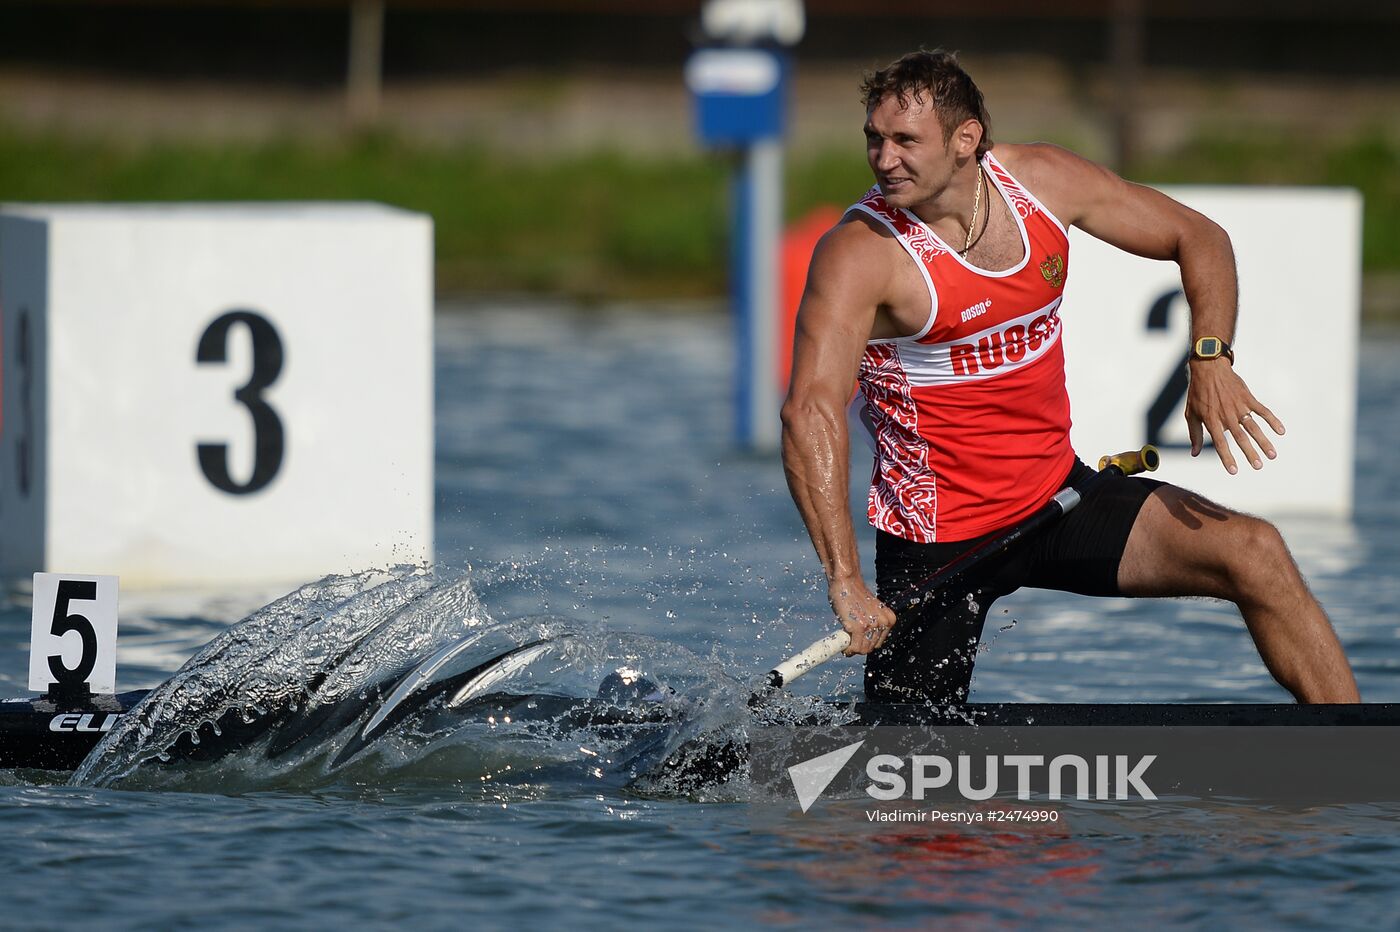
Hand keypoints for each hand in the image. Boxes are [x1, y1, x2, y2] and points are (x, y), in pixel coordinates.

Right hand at [828, 577, 896, 655]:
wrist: (846, 582)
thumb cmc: (854, 594)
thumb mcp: (870, 610)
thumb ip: (872, 623)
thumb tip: (864, 640)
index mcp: (889, 619)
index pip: (878, 642)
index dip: (866, 643)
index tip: (856, 640)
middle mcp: (884, 623)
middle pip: (871, 647)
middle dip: (858, 646)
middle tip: (848, 640)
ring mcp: (872, 625)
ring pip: (863, 650)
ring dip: (852, 648)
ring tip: (845, 639)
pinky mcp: (860, 628)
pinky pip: (854, 648)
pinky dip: (847, 649)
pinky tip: (843, 644)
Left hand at [1185, 359, 1284, 473]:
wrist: (1209, 369)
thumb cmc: (1198, 394)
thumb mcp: (1190, 414)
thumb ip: (1194, 434)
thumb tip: (1194, 453)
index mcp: (1212, 420)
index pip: (1220, 443)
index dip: (1227, 457)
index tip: (1234, 471)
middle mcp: (1226, 415)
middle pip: (1240, 438)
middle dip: (1250, 453)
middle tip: (1259, 466)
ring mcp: (1239, 406)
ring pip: (1254, 427)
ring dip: (1264, 441)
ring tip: (1272, 455)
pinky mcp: (1248, 398)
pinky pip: (1263, 410)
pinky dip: (1272, 420)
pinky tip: (1281, 431)